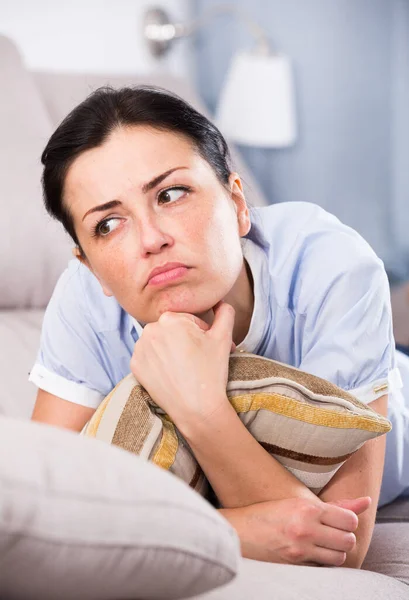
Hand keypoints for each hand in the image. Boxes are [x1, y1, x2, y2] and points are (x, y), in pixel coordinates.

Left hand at [130, 302, 235, 431]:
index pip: (188, 320)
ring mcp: (139, 349)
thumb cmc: (211, 371)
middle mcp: (150, 329)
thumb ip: (225, 312)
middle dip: (185, 341)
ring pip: (159, 343)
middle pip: (172, 330)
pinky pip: (148, 357)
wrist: (197, 408)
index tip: (206, 348)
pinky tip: (171, 373)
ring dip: (170, 350)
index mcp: (170, 318)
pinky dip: (158, 363)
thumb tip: (220, 301)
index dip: (200, 333)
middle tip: (198, 359)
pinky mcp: (134, 366)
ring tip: (184, 367)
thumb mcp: (223, 337)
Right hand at [220, 495, 370, 566]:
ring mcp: (300, 549)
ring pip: (338, 557)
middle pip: (348, 540)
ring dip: (335, 552)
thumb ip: (334, 505)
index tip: (339, 520)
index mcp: (307, 508)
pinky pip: (323, 567)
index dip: (349, 521)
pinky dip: (322, 562)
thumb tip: (366, 501)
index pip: (349, 520)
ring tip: (322, 544)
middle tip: (331, 533)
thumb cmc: (269, 513)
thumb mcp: (298, 502)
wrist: (239, 531)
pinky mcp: (295, 564)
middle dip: (344, 538)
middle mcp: (305, 528)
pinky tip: (311, 553)